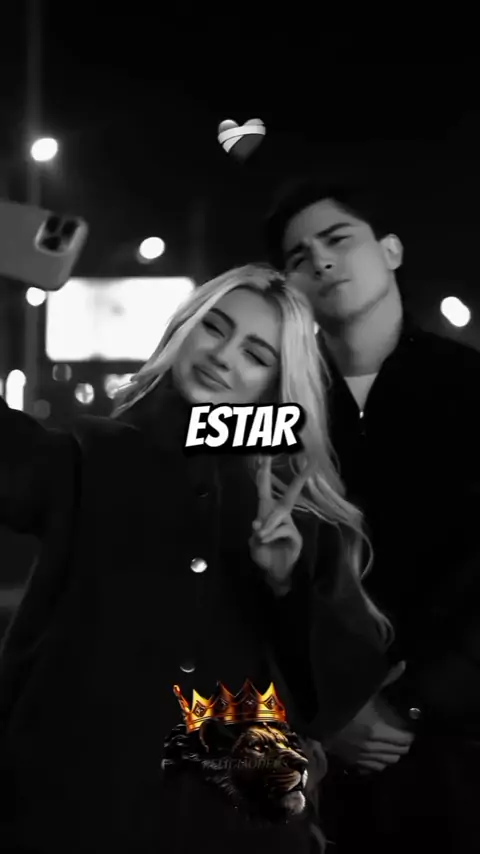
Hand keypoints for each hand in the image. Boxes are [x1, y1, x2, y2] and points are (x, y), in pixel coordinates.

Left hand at [249, 456, 310, 591]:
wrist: (274, 572)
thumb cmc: (263, 553)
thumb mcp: (254, 543)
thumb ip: (256, 533)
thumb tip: (258, 523)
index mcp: (267, 511)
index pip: (265, 488)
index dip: (265, 472)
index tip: (266, 455)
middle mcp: (281, 515)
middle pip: (291, 494)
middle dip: (299, 479)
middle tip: (311, 463)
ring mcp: (290, 525)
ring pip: (281, 514)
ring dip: (268, 525)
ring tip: (260, 536)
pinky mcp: (296, 536)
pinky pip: (283, 528)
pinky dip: (271, 535)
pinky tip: (265, 541)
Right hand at [327, 661, 414, 773]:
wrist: (316, 717)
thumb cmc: (342, 701)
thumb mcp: (365, 688)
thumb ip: (386, 678)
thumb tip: (403, 664)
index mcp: (377, 729)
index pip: (404, 739)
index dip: (409, 734)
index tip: (409, 728)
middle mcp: (372, 747)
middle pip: (398, 752)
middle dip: (403, 744)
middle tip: (403, 735)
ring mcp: (362, 757)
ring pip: (388, 762)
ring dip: (393, 754)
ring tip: (392, 744)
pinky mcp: (353, 762)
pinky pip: (374, 768)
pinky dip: (380, 762)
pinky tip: (378, 754)